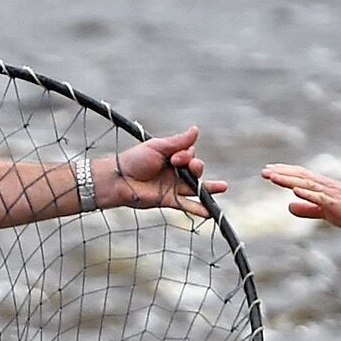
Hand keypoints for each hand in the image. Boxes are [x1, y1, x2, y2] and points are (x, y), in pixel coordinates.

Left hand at [107, 125, 224, 218]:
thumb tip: (196, 129)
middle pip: (196, 169)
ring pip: (196, 187)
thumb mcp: (157, 146)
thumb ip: (178, 141)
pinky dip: (198, 208)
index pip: (190, 154)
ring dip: (210, 188)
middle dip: (196, 166)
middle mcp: (176, 172)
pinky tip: (210, 211)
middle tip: (183, 164)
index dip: (187, 155)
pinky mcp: (169, 200)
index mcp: (172, 156)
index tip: (174, 157)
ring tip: (223, 187)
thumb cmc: (134, 160)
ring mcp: (173, 187)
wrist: (118, 179)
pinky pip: (187, 204)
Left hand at [260, 164, 340, 234]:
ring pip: (307, 183)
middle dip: (282, 172)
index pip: (300, 175)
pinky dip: (307, 193)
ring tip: (273, 177)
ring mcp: (331, 193)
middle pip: (301, 176)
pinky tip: (294, 190)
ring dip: (289, 179)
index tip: (268, 170)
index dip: (284, 172)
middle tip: (264, 171)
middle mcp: (326, 185)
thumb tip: (289, 206)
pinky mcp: (336, 203)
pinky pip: (320, 197)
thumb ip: (307, 208)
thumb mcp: (324, 212)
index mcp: (322, 186)